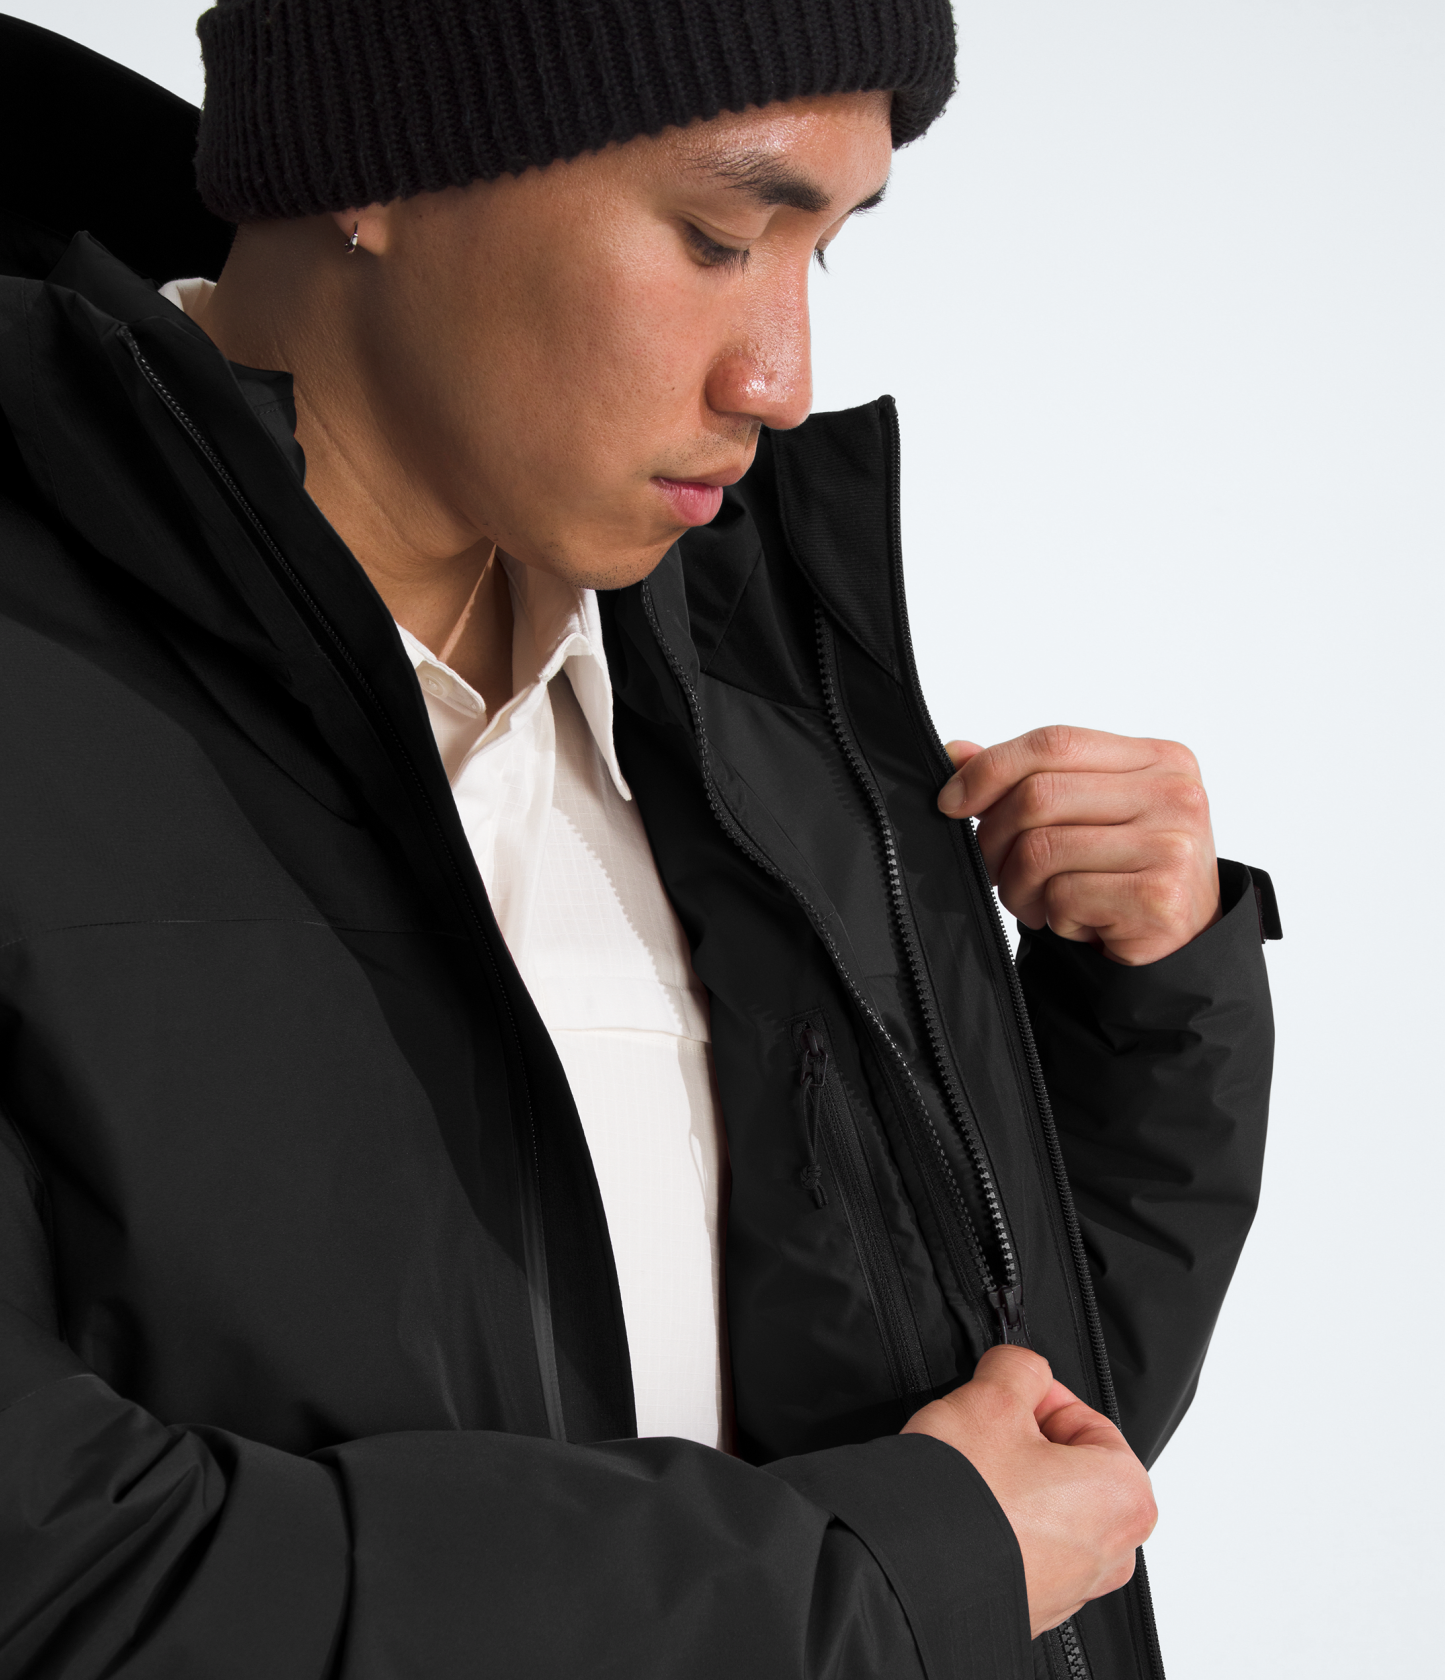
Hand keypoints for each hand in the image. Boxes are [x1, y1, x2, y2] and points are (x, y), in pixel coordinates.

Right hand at [903, 1346, 1155, 1638]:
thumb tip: (1021, 1369)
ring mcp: (1073, 1587)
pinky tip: (964, 1512)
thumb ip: (1020, 1367)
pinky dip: (999, 1524)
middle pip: (1070, 1465)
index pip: (1085, 1419)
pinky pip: (1024, 1547)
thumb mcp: (992, 1398)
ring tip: (969, 1472)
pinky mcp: (1034, 1606)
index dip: (1037, 1397)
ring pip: (1046, 1507)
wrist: (913, 1575)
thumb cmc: (967, 1501)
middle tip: (983, 1430)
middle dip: (1025, 1441)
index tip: (1002, 1393)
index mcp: (1125, 1496)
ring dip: (1010, 1482)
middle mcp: (1113, 1551)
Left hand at [936, 725, 1219, 965]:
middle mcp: (1174, 794)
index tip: (951, 800)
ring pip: (1042, 850)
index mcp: (1158, 757)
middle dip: (995, 838)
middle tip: (996, 869)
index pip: (1054, 742)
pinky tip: (1075, 922)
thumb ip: (1029, 778)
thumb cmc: (1124, 872)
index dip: (990, 768)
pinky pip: (1063, 896)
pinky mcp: (1158, 896)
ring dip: (1018, 886)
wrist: (1182, 943)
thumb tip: (956, 753)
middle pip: (1039, 795)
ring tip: (1037, 901)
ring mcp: (1172, 845)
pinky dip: (1052, 915)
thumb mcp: (1084, 814)